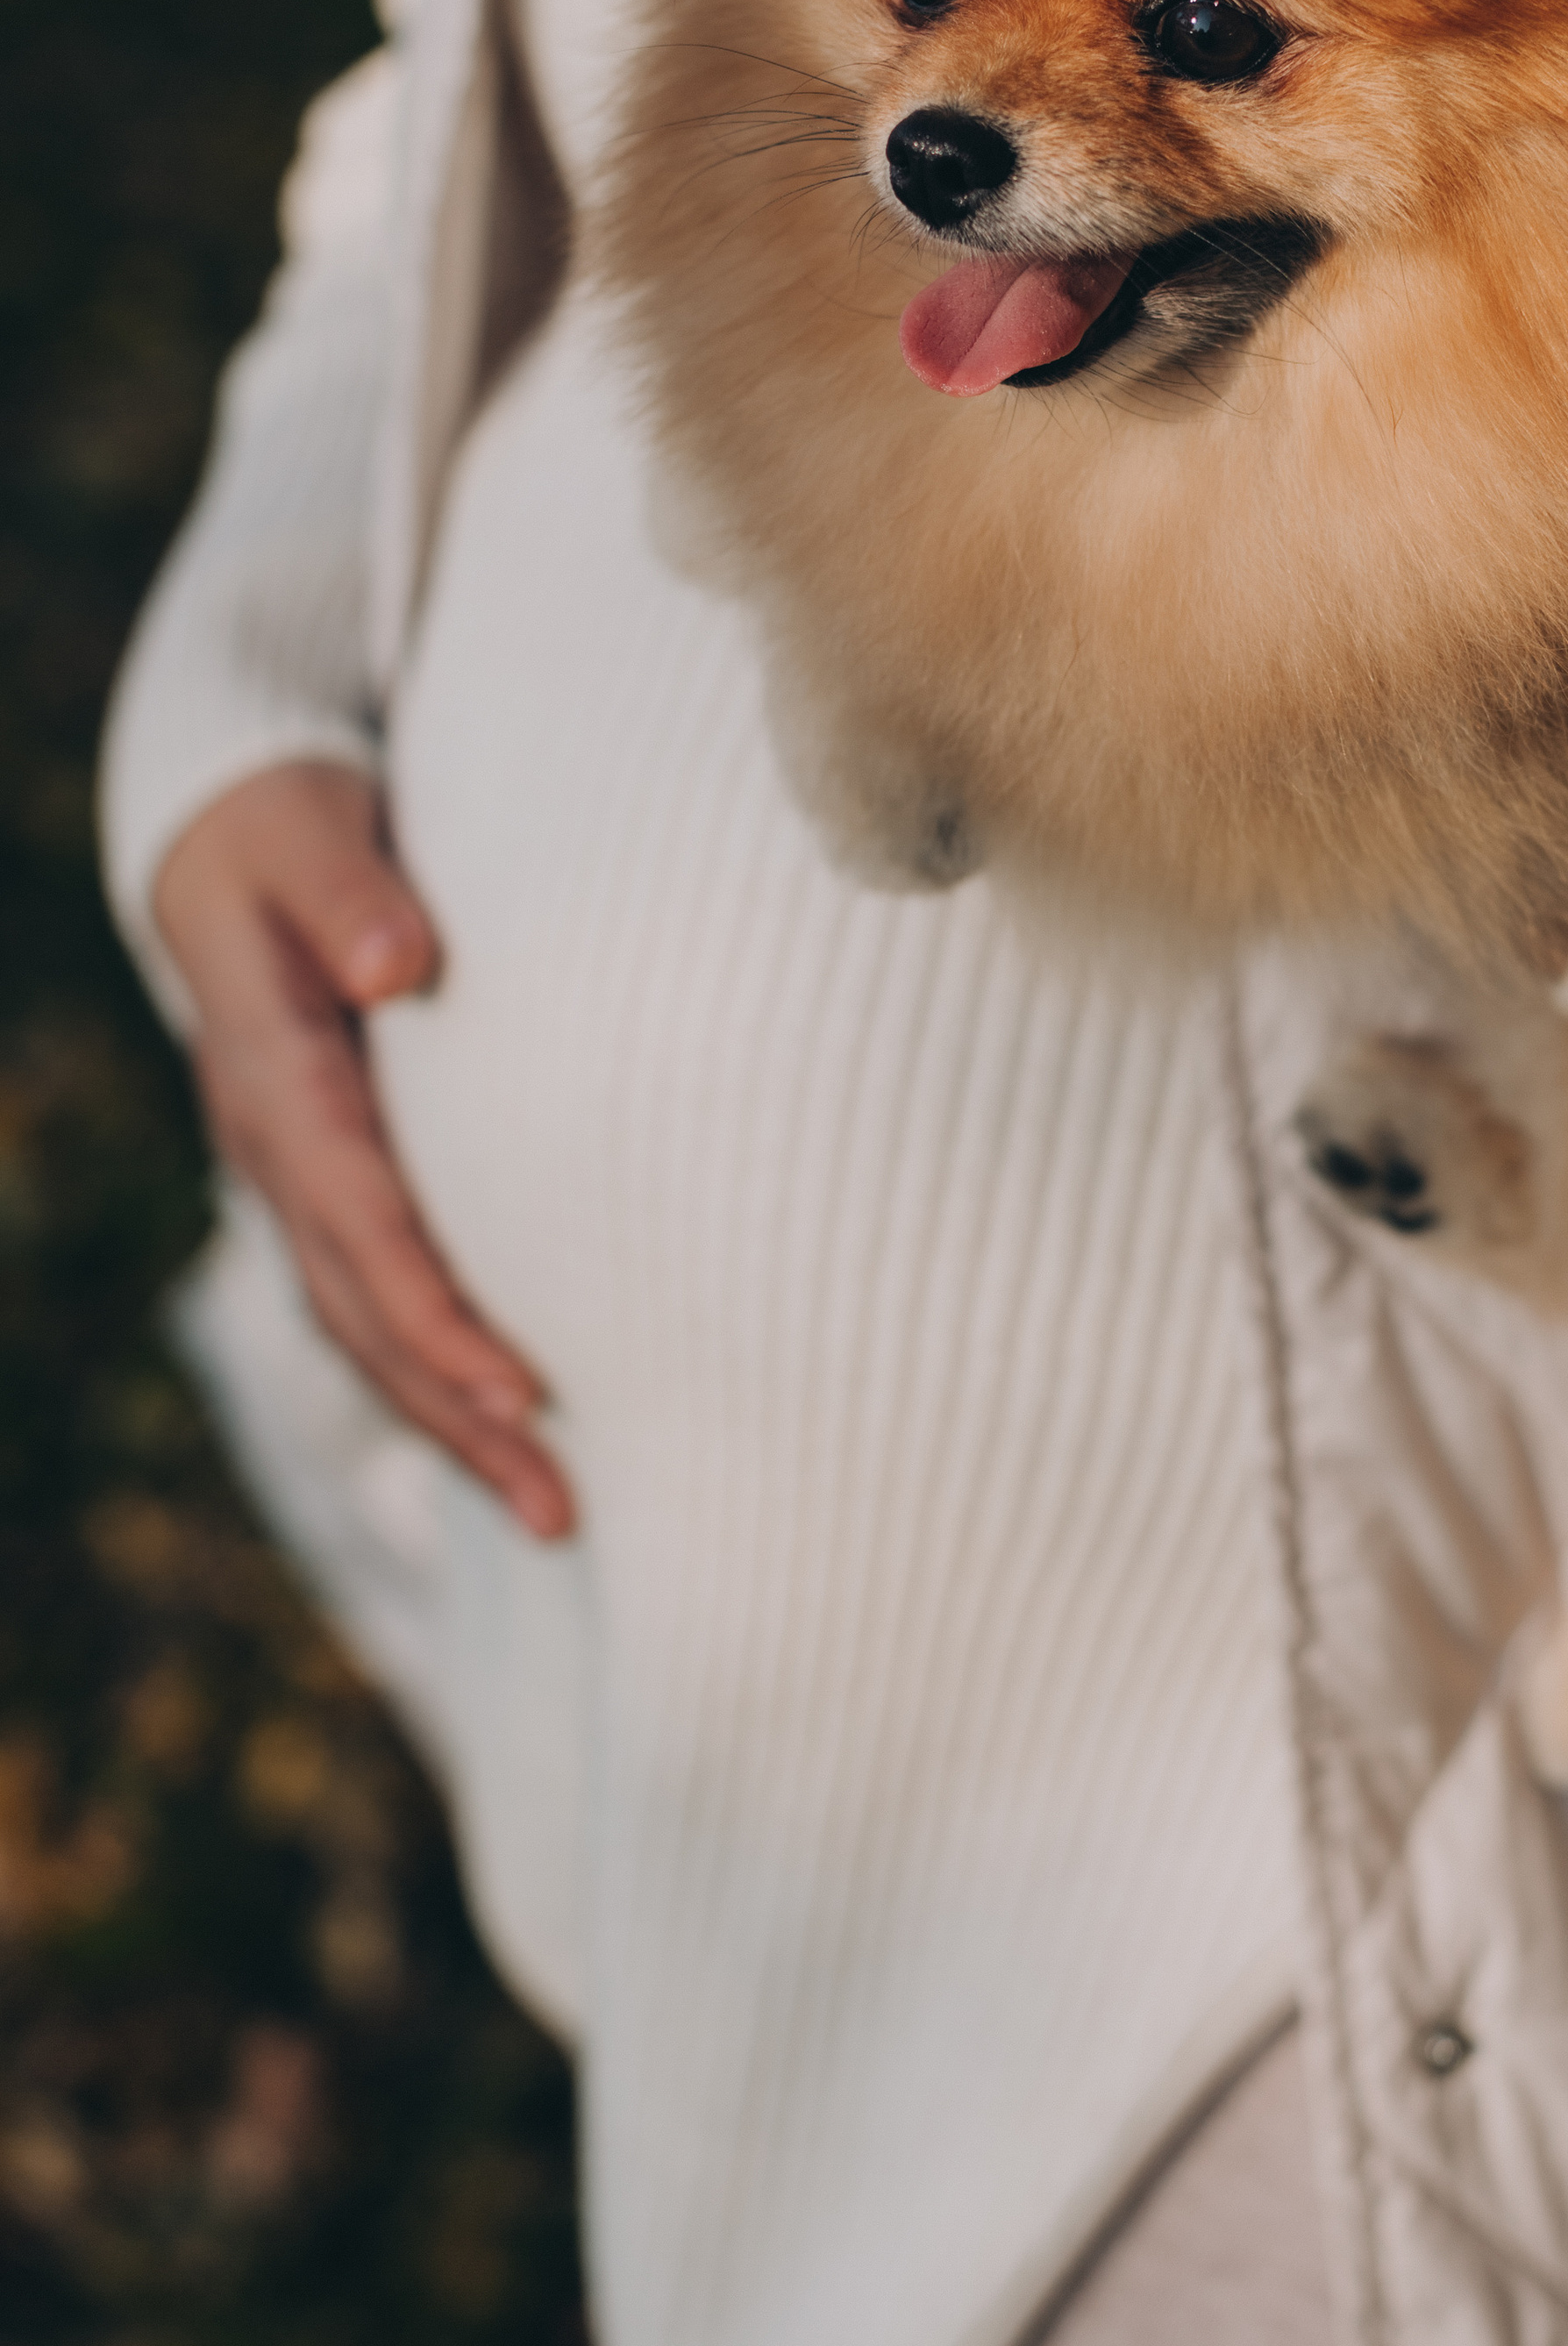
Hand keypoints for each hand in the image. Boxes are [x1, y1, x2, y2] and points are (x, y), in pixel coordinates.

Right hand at [151, 761, 573, 1538]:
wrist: (226, 837)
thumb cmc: (288, 829)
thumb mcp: (309, 835)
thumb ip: (354, 894)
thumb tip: (399, 964)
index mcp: (279, 1085)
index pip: (363, 1226)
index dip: (437, 1315)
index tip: (521, 1391)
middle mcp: (279, 1155)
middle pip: (368, 1315)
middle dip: (460, 1418)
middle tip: (563, 1511)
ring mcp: (297, 1181)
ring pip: (369, 1330)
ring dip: (454, 1426)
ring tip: (554, 1515)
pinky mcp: (330, 1182)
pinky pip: (377, 1301)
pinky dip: (435, 1377)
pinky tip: (506, 1434)